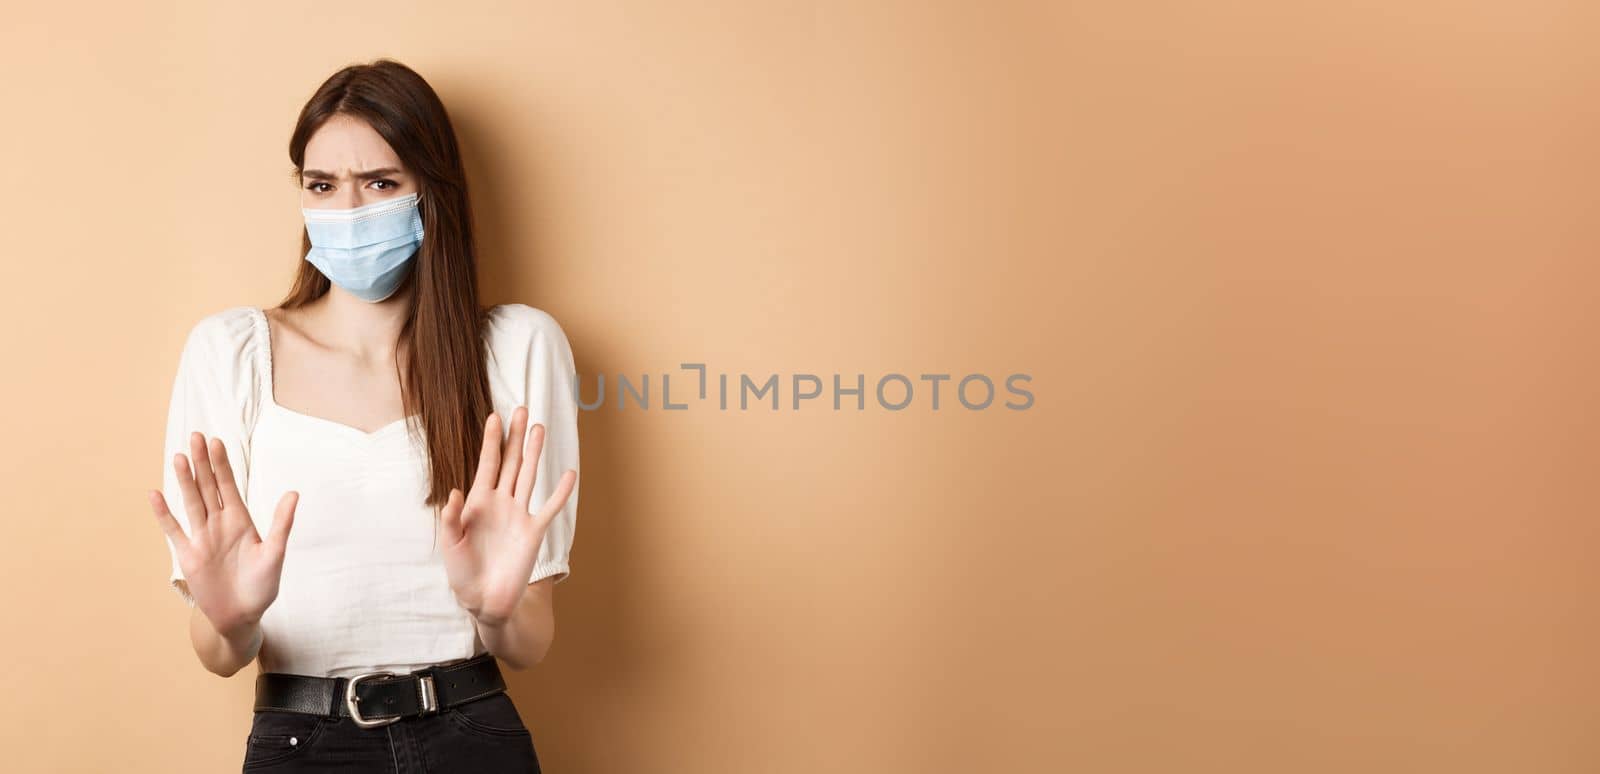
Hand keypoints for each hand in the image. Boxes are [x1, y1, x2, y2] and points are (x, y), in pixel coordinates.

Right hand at [148, 432, 297, 636]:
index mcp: (241, 521)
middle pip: (208, 488)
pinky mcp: (188, 555)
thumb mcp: (275, 553)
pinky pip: (174, 530)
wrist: (242, 616)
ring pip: (191, 503)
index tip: (217, 441)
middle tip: (196, 436)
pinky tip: (155, 494)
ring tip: (178, 457)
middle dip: (202, 463)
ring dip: (184, 481)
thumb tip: (293, 493)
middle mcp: (219, 524)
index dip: (223, 465)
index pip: (229, 486)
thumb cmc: (262, 586)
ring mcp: (202, 538)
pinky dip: (164, 514)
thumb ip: (281, 524)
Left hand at [441, 406, 577, 626]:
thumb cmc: (462, 573)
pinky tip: (569, 474)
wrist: (484, 601)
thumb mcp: (450, 546)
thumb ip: (451, 519)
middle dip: (514, 437)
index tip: (494, 416)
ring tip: (539, 428)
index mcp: (478, 503)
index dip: (490, 441)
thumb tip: (454, 492)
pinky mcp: (534, 532)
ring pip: (529, 476)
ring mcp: (519, 515)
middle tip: (521, 409)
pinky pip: (550, 508)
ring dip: (535, 453)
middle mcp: (501, 503)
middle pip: (510, 462)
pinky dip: (560, 492)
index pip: (486, 465)